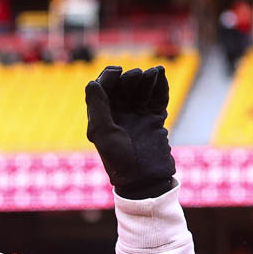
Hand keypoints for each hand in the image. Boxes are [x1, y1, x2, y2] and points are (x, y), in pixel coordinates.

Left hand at [85, 65, 176, 199]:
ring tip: (152, 73)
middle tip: (136, 76)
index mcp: (103, 118)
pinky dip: (160, 86)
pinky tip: (160, 74)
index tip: (118, 72)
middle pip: (123, 86)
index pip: (103, 89)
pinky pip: (158, 98)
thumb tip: (92, 82)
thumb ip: (97, 107)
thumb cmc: (119, 161)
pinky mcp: (155, 120)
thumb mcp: (103, 134)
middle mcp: (119, 115)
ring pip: (141, 90)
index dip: (109, 76)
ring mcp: (138, 117)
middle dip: (129, 78)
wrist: (145, 181)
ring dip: (146, 78)